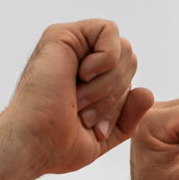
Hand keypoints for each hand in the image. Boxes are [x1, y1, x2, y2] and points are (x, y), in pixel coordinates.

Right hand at [0, 21, 153, 179]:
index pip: (127, 79)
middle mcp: (80, 61)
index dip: (120, 106)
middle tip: (85, 115)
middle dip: (116, 95)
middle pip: (129, 60)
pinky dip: (105, 59)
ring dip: (107, 84)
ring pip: (123, 49)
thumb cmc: (56, 147)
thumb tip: (147, 92)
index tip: (94, 129)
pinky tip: (82, 75)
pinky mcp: (63, 35)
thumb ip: (127, 119)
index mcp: (88, 82)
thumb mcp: (101, 138)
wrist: (31, 145)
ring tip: (79, 101)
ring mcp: (72, 46)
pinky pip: (109, 32)